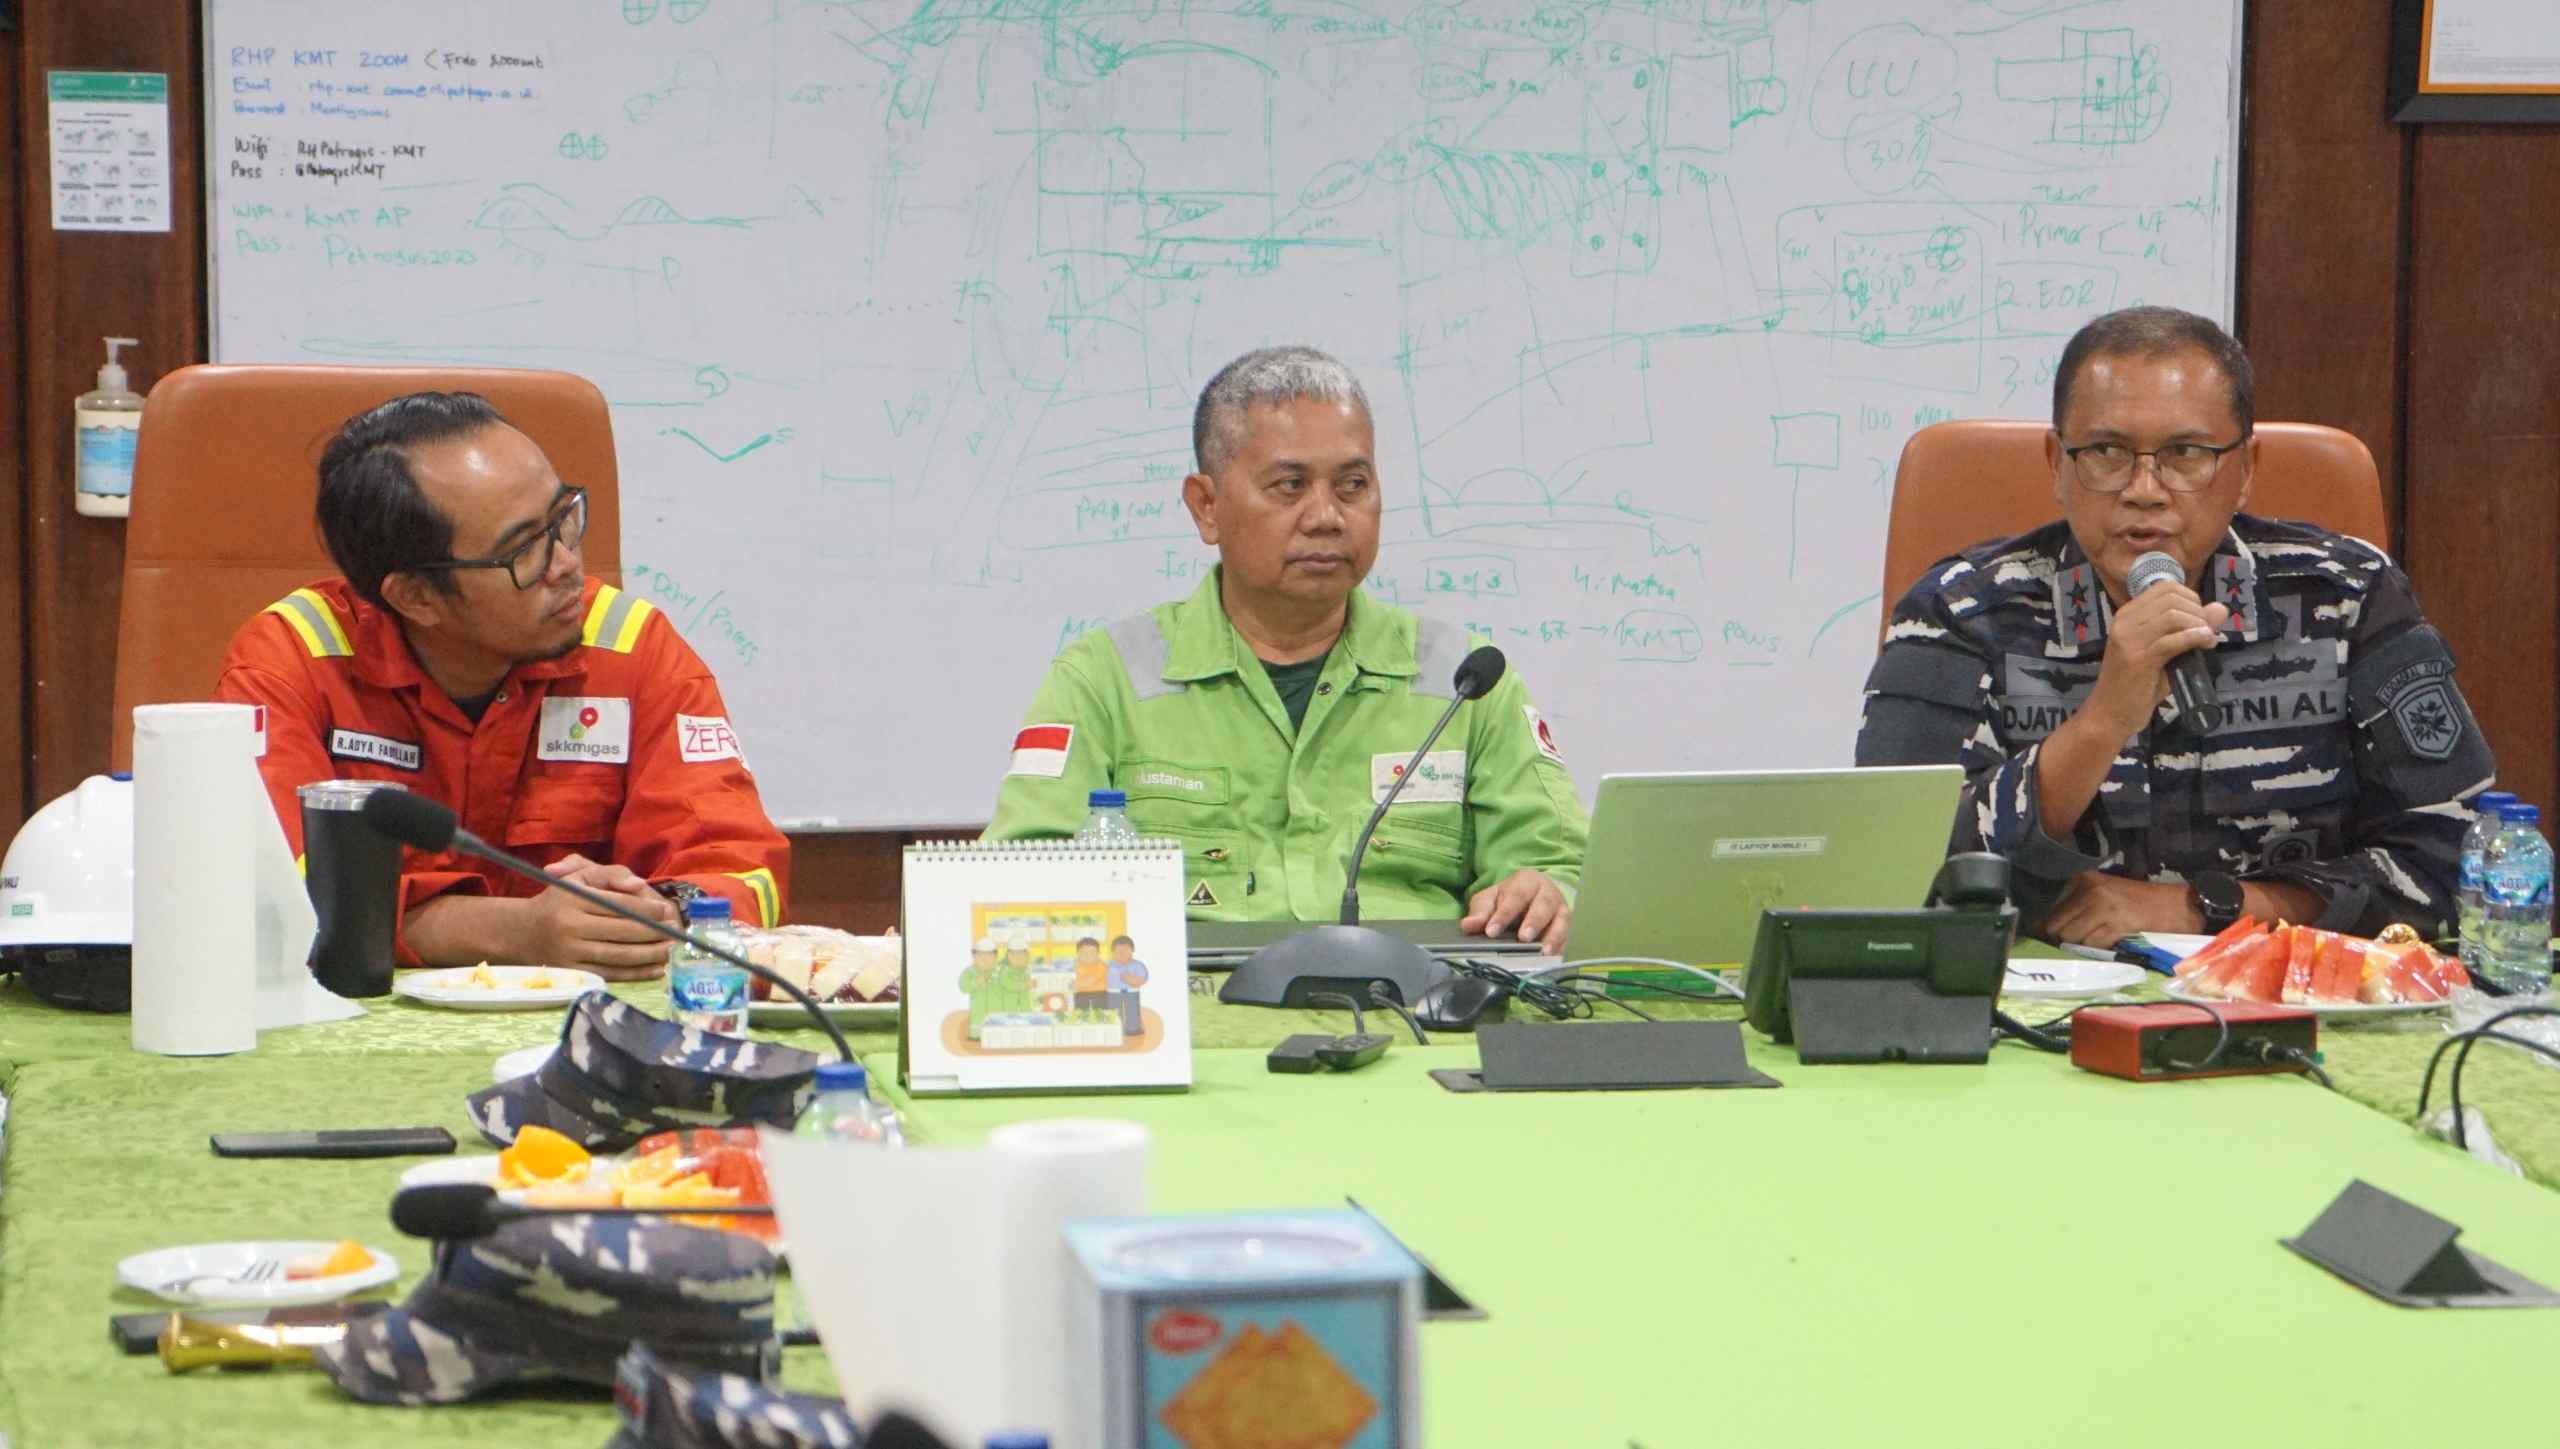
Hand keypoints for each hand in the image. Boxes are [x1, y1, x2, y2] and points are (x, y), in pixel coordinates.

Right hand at [518, 856, 676, 979]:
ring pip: (618, 955)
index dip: (644, 908)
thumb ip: (609, 874)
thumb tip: (639, 884)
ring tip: (671, 950)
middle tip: (675, 932)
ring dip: (650, 955)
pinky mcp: (571, 973)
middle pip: (621, 931)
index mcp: (572, 899)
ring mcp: (569, 952)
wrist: (522, 932)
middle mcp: (569, 926)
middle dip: (653, 932)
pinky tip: (657, 970)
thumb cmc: (558, 900)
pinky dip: (636, 974)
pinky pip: (609, 974)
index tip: (665, 909)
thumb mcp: (577, 878)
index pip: (617, 904)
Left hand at [1460, 870, 1570, 955]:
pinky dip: (1563, 948)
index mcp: (1527, 881)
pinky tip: (1553, 960)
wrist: (1533, 894)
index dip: (1504, 914)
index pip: (1516, 896)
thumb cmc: (1509, 897)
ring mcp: (1561, 909)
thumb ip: (1480, 912)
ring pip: (1561, 920)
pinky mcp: (1569, 926)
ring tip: (1544, 952)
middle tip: (1523, 938)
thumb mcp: (1490, 899)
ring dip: (1554, 936)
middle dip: (1534, 921)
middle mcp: (1548, 893)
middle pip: (1543, 905)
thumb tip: (1467, 926)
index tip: (1491, 932)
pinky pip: (1569, 937)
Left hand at [2039, 871, 2202, 947]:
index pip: (2051, 912)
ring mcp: (2103, 905)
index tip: (2061, 939)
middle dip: (2064, 941)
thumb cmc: (2137, 904)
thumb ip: (2072, 910)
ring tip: (2102, 940)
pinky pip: (2092, 945)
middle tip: (2084, 943)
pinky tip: (2113, 942)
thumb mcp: (2101, 897)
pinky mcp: (2117, 922)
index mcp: (2082, 880)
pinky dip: (2099, 949)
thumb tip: (2038, 927)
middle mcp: (2089, 890)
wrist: (2177, 905)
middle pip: (2056, 926)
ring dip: (2083, 946)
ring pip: (2071, 937)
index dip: (2053, 930)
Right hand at [2083, 582, 2229, 738]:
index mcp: (2127, 615)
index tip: (2199, 620)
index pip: (2165, 587)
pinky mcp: (2137, 659)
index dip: (2191, 598)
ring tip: (2207, 641)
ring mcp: (2128, 640)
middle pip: (2171, 598)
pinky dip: (2193, 639)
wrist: (2110, 713)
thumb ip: (2189, 629)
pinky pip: (2172, 640)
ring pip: (2172, 616)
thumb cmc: (2137, 684)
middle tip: (2206, 633)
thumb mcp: (2165, 652)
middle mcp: (2124, 622)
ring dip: (2198, 626)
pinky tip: (2205, 644)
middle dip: (2197, 612)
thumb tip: (2220, 609)